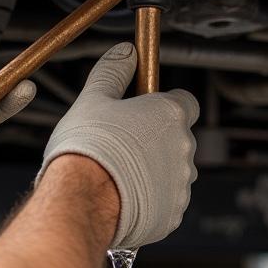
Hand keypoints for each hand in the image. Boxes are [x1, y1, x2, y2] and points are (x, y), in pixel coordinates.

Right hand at [37, 43, 198, 248]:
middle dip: (155, 142)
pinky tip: (123, 198)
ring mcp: (181, 184)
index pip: (184, 102)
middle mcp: (184, 148)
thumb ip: (113, 71)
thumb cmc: (87, 148)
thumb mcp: (93, 98)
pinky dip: (150, 201)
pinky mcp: (173, 215)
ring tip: (118, 176)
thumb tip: (125, 52)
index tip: (144, 111)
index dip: (164, 106)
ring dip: (153, 172)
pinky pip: (165, 203)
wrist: (82, 200)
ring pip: (172, 173)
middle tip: (122, 147)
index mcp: (170, 114)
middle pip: (176, 140)